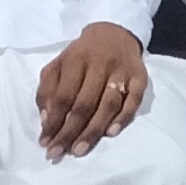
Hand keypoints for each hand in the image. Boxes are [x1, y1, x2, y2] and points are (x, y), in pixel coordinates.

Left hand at [33, 22, 148, 158]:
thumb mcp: (60, 63)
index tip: (45, 142)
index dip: (54, 121)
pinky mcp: (140, 76)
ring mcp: (122, 71)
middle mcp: (100, 64)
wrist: (115, 31)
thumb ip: (48, 89)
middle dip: (70, 131)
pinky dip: (123, 117)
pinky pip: (134, 99)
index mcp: (76, 59)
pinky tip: (111, 133)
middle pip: (85, 103)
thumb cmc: (82, 54)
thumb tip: (46, 119)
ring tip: (79, 150)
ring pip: (108, 104)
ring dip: (93, 130)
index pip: (64, 95)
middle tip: (58, 153)